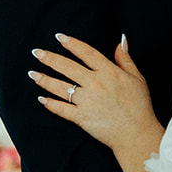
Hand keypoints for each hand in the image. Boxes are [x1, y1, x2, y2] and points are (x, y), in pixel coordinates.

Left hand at [30, 33, 159, 153]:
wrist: (136, 134)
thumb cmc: (139, 105)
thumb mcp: (136, 78)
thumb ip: (125, 58)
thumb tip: (121, 40)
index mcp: (109, 72)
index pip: (86, 52)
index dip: (72, 43)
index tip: (58, 37)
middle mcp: (95, 84)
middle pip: (67, 67)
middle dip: (50, 58)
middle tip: (36, 52)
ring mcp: (87, 101)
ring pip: (61, 87)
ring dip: (44, 80)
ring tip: (32, 74)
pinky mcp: (82, 117)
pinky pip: (62, 109)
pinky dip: (50, 104)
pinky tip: (41, 99)